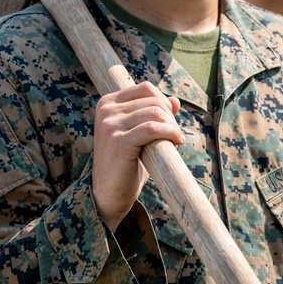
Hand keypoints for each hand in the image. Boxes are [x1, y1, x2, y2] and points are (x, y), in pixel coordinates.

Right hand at [91, 81, 182, 230]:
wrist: (108, 194)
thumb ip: (152, 115)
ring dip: (172, 126)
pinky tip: (176, 142)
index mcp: (107, 103)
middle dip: (171, 117)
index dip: (164, 102)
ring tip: (176, 140)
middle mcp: (106, 110)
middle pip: (153, 100)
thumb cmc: (125, 164)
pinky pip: (153, 129)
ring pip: (155, 113)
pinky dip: (170, 133)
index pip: (145, 88)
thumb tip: (175, 100)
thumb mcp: (138, 135)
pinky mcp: (118, 142)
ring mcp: (110, 125)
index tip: (170, 121)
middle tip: (175, 135)